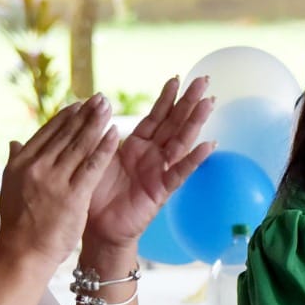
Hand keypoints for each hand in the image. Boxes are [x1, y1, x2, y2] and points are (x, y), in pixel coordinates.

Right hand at [0, 97, 118, 267]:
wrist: (23, 252)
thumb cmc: (20, 223)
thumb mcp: (11, 186)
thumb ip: (16, 161)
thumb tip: (15, 142)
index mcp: (21, 162)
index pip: (47, 133)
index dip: (66, 117)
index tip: (80, 104)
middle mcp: (36, 166)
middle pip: (65, 134)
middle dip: (85, 114)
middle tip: (100, 98)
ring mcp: (54, 180)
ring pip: (79, 145)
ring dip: (96, 123)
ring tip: (108, 108)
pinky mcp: (72, 195)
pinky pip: (92, 166)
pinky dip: (104, 148)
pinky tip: (115, 133)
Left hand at [84, 77, 215, 249]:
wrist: (95, 228)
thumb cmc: (95, 193)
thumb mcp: (95, 156)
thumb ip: (100, 134)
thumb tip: (96, 104)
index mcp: (136, 145)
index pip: (155, 116)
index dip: (166, 98)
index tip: (176, 77)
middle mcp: (153, 155)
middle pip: (174, 123)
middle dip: (189, 101)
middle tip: (204, 80)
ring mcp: (160, 171)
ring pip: (181, 141)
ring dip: (195, 122)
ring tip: (209, 103)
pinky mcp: (162, 190)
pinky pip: (180, 172)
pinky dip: (194, 159)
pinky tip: (208, 145)